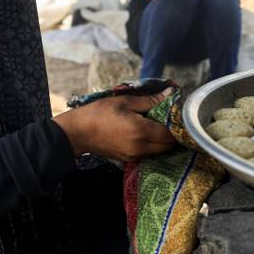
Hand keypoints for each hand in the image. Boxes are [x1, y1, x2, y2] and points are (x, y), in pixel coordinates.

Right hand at [53, 89, 176, 161]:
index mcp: (141, 132)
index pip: (171, 133)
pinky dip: (152, 145)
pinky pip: (148, 154)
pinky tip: (144, 133)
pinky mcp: (128, 160)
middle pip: (168, 145)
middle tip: (167, 119)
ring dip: (162, 140)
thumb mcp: (125, 101)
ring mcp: (135, 156)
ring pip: (159, 151)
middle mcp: (141, 148)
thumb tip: (171, 93)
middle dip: (171, 133)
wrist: (77, 133)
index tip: (175, 113)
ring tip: (155, 125)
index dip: (176, 123)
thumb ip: (151, 100)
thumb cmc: (99, 113)